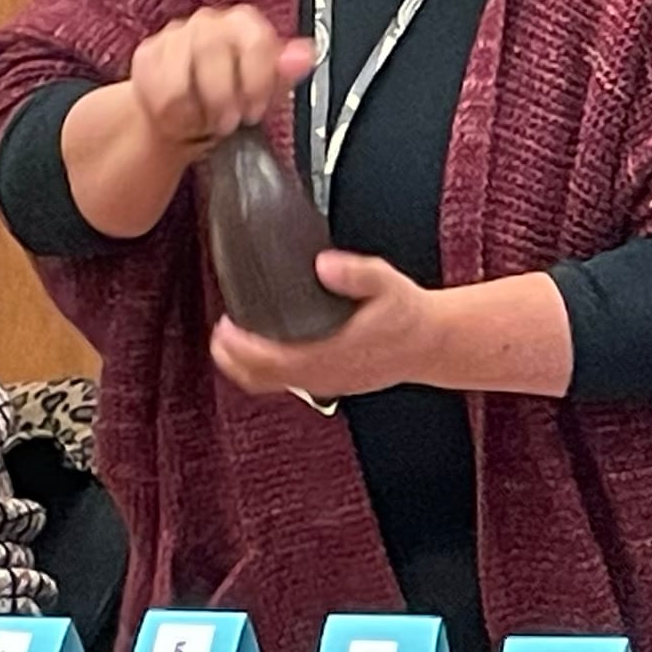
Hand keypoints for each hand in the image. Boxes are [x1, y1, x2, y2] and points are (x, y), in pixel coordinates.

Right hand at [126, 6, 313, 149]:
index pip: (254, 39)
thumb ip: (285, 72)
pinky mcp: (148, 55)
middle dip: (223, 97)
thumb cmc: (231, 100)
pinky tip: (182, 114)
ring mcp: (174, 36)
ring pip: (182, 73)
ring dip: (197, 108)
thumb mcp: (266, 91)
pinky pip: (159, 88)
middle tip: (229, 120)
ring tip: (205, 118)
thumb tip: (306, 54)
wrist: (186, 118)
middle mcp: (209, 22)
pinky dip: (174, 111)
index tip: (255, 109)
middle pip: (214, 51)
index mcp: (244, 24)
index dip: (256, 81)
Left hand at [211, 252, 444, 398]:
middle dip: (232, 359)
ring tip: (231, 341)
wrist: (432, 344)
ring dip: (245, 367)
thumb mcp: (388, 283)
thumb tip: (324, 265)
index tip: (225, 325)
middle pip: (262, 379)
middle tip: (219, 334)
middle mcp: (324, 375)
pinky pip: (286, 383)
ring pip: (272, 385)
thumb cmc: (408, 315)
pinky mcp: (330, 383)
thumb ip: (356, 273)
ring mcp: (326, 383)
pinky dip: (265, 370)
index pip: (272, 361)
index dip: (241, 348)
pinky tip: (262, 349)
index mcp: (332, 353)